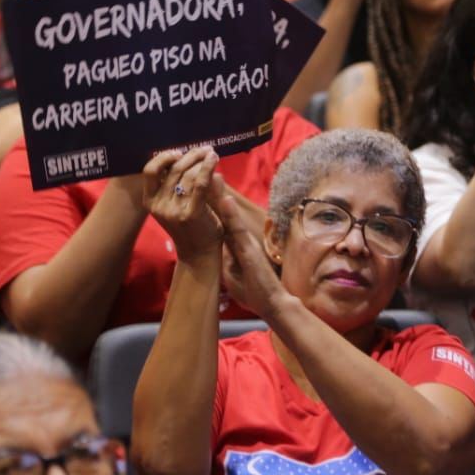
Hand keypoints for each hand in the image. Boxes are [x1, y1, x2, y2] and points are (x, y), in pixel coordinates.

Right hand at [142, 147, 221, 257]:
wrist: (199, 254)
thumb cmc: (189, 227)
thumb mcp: (174, 204)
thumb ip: (174, 183)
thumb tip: (182, 155)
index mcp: (150, 201)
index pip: (149, 170)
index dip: (163, 157)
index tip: (178, 152)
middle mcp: (158, 205)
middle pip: (173, 169)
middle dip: (190, 155)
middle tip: (204, 148)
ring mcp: (174, 210)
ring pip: (188, 174)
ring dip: (201, 160)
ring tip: (211, 154)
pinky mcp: (191, 213)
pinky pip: (199, 183)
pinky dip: (207, 168)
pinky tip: (214, 159)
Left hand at [213, 187, 290, 319]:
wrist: (273, 304)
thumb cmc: (255, 291)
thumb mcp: (234, 273)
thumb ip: (226, 260)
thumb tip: (215, 253)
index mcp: (235, 245)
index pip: (220, 220)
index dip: (211, 203)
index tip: (201, 185)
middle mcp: (241, 239)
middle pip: (225, 213)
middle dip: (215, 192)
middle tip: (205, 170)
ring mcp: (246, 244)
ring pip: (231, 217)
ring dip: (223, 197)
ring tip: (215, 176)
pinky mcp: (250, 252)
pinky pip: (239, 232)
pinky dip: (232, 217)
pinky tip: (226, 202)